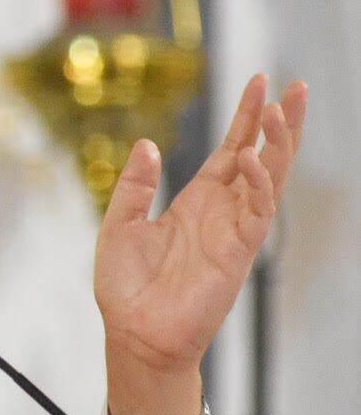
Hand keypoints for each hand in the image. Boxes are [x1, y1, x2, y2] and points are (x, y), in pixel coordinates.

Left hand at [94, 74, 306, 414]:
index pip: (229, 149)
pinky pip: (257, 211)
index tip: (259, 80)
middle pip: (261, 155)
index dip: (244, 117)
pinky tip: (249, 158)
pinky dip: (257, 183)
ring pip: (268, 178)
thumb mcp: (119, 225)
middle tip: (295, 85)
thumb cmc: (127, 288)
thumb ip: (134, 186)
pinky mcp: (238, 252)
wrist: (134, 334)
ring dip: (277, 144)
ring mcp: (234, 230)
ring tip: (280, 109)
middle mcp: (221, 211)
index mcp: (196, 201)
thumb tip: (146, 144)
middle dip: (279, 122)